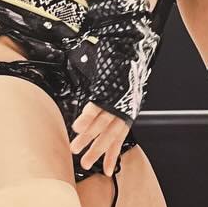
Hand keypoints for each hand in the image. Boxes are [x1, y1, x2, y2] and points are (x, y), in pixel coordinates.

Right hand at [67, 0, 156, 176]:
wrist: (132, 36)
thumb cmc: (126, 57)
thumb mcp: (122, 82)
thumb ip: (112, 98)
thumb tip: (99, 110)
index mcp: (129, 105)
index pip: (121, 135)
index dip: (114, 152)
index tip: (110, 170)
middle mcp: (126, 103)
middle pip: (110, 132)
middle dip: (98, 150)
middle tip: (85, 163)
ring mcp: (118, 95)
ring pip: (102, 121)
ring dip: (88, 136)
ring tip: (75, 148)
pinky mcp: (110, 85)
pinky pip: (96, 104)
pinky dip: (87, 116)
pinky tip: (78, 127)